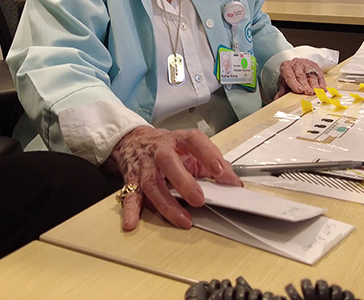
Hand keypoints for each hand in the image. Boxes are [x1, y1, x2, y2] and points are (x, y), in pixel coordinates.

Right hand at [104, 127, 240, 230]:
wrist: (135, 141)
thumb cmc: (168, 148)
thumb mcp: (192, 149)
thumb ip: (214, 164)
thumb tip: (233, 183)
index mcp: (179, 140)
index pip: (194, 141)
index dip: (208, 155)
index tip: (221, 173)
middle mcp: (160, 151)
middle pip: (168, 162)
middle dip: (183, 182)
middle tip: (199, 200)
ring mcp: (145, 166)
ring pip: (152, 183)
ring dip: (166, 204)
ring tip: (183, 220)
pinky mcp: (132, 180)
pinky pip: (130, 195)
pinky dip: (130, 210)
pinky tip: (132, 223)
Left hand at [274, 58, 325, 99]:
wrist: (296, 67)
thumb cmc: (290, 76)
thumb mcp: (284, 83)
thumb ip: (281, 92)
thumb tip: (276, 102)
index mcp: (286, 67)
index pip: (289, 76)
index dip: (294, 84)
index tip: (299, 90)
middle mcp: (296, 64)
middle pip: (301, 75)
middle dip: (306, 85)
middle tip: (309, 92)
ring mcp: (306, 64)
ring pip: (311, 74)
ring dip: (315, 85)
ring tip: (317, 92)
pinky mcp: (316, 66)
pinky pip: (319, 74)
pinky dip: (322, 83)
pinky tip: (323, 89)